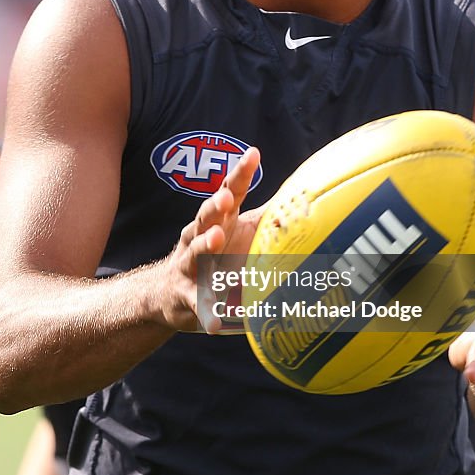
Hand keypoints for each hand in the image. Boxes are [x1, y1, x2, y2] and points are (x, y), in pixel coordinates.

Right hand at [163, 148, 262, 333]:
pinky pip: (198, 304)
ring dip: (206, 244)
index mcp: (220, 219)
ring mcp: (191, 265)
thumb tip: (306, 196)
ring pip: (197, 252)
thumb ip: (268, 216)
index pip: (231, 190)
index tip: (253, 153)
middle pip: (207, 215)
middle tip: (227, 196)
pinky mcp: (188, 297)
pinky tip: (216, 321)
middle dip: (216, 204)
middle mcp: (201, 236)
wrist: (168, 293)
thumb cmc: (216, 255)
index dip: (240, 172)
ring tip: (217, 237)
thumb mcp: (239, 231)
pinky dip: (207, 311)